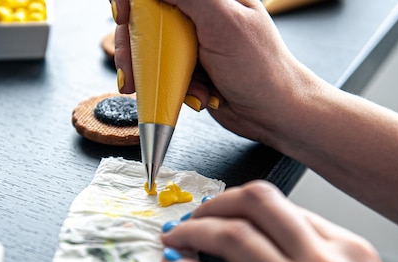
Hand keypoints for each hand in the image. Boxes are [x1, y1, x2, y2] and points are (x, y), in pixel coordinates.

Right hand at [110, 0, 326, 144]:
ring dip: (157, 73)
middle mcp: (200, 11)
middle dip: (135, 46)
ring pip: (149, 48)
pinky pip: (162, 71)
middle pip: (144, 17)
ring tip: (182, 89)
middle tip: (131, 70)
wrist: (274, 113)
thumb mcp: (224, 23)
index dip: (131, 1)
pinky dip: (171, 87)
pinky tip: (196, 95)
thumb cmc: (262, 70)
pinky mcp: (189, 65)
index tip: (124, 17)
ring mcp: (193, 39)